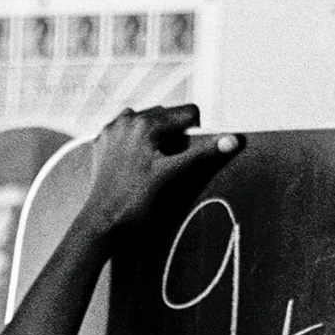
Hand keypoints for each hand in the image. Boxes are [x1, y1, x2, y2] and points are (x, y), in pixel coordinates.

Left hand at [78, 104, 239, 237]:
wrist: (101, 222)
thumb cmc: (135, 202)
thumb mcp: (172, 175)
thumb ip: (202, 154)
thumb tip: (232, 140)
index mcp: (146, 122)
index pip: (189, 112)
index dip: (195, 133)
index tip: (185, 156)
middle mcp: (127, 119)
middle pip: (167, 116)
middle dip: (174, 135)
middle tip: (166, 165)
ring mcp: (112, 129)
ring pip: (147, 122)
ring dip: (155, 137)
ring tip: (150, 165)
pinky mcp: (102, 141)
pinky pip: (127, 132)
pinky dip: (135, 143)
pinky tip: (133, 165)